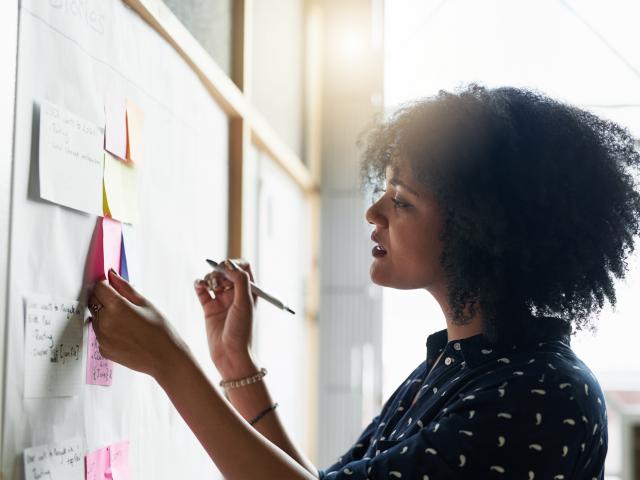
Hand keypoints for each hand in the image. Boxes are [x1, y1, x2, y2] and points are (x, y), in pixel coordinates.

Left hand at [88, 269, 187, 378]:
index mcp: (116, 307)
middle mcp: (105, 322)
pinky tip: (124, 333)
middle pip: (93, 301)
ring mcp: (102, 338)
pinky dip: (107, 330)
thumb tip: (111, 274)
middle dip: (103, 299)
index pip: (98, 287)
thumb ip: (125, 288)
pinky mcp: (102, 350)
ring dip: (104, 315)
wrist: (164, 358)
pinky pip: (99, 334)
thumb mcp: (145, 304)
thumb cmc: (159, 330)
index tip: (112, 287)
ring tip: (125, 321)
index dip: (105, 284)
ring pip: (95, 318)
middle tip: (121, 304)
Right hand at [194, 259, 258, 378]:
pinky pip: (202, 291)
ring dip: (209, 277)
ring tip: (208, 285)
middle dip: (219, 270)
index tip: (226, 269)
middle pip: (226, 271)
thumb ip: (239, 281)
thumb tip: (229, 264)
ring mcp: (222, 301)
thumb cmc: (242, 331)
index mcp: (249, 291)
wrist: (230, 355)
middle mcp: (236, 294)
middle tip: (216, 279)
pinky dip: (199, 284)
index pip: (242, 267)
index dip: (233, 264)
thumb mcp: (244, 303)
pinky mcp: (209, 308)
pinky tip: (199, 285)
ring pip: (213, 279)